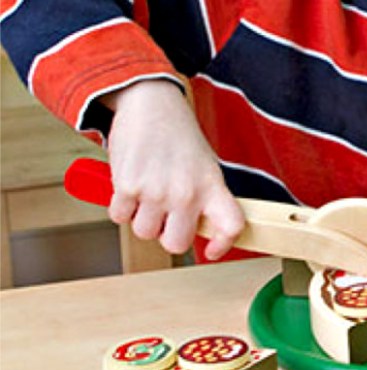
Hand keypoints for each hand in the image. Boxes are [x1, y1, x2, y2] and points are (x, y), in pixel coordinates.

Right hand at [100, 79, 243, 259]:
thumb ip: (206, 200)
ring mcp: (156, 191)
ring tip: (147, 194)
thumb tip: (201, 231)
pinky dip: (121, 206)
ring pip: (144, 232)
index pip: (231, 226)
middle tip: (166, 217)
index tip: (212, 250)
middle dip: (168, 235)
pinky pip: (119, 216)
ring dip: (142, 219)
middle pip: (176, 244)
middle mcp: (187, 193)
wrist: (150, 105)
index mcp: (213, 187)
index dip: (223, 244)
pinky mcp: (127, 186)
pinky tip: (130, 186)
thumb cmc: (179, 138)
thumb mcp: (205, 167)